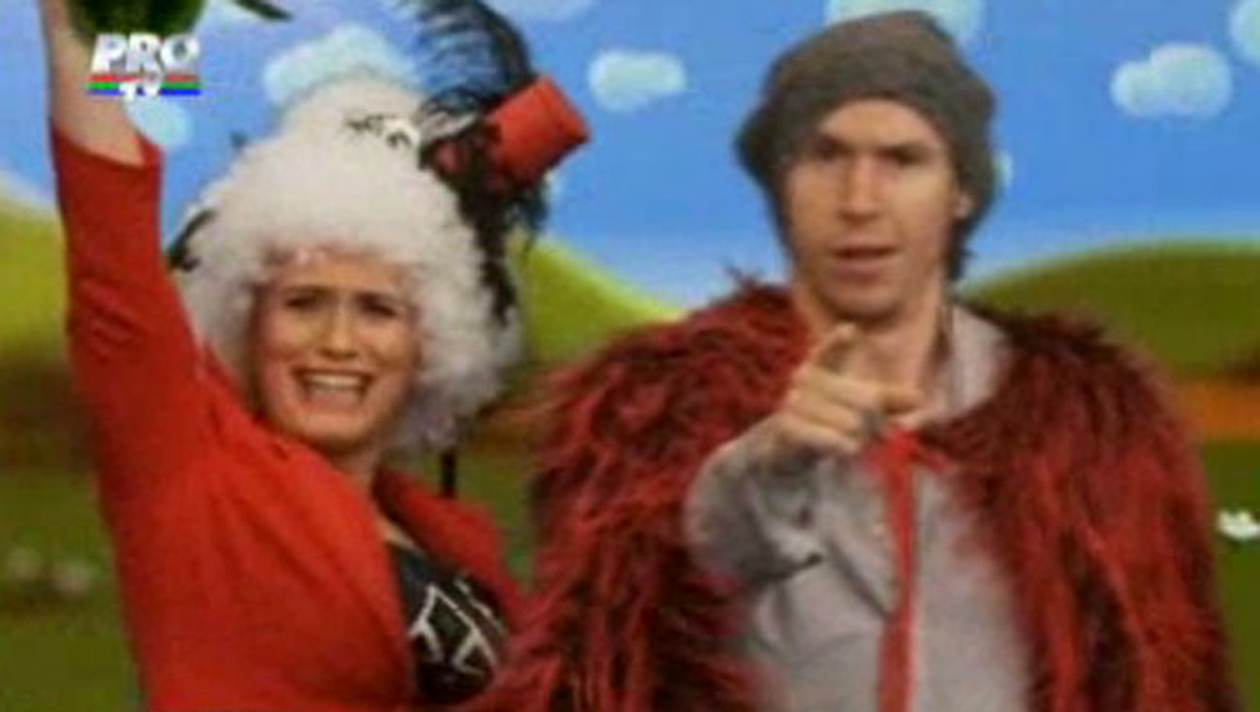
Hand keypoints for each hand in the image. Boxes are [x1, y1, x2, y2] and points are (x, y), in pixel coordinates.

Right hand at [764, 322, 921, 458]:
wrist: (786, 447)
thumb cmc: (829, 418)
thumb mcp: (858, 405)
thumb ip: (888, 399)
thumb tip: (919, 399)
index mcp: (820, 365)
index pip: (830, 352)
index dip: (838, 343)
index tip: (850, 331)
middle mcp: (804, 378)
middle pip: (865, 400)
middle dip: (877, 420)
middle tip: (877, 433)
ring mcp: (793, 402)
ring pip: (851, 423)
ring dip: (859, 438)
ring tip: (852, 441)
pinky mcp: (786, 427)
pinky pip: (830, 438)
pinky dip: (844, 446)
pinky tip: (846, 448)